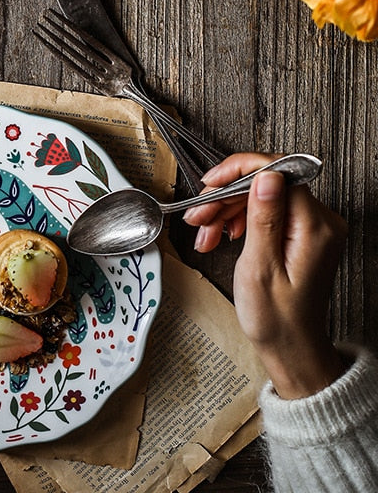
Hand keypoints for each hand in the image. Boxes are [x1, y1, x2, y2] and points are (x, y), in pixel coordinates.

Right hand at [188, 153, 347, 398]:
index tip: (210, 183)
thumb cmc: (276, 318)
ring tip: (203, 231)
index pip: (278, 172)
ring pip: (260, 196)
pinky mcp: (298, 233)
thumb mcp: (260, 267)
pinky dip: (237, 220)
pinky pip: (264, 211)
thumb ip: (263, 217)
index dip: (238, 171)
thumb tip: (266, 176)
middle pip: (265, 183)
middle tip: (198, 215)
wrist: (290, 347)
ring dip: (226, 209)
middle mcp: (319, 221)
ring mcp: (309, 226)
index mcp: (315, 227)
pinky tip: (219, 235)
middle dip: (226, 196)